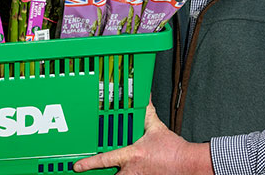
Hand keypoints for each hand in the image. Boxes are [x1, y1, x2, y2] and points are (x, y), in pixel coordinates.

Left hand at [73, 99, 213, 173]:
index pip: (105, 160)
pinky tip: (133, 171)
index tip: (76, 167)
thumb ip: (146, 113)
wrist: (187, 164)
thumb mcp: (156, 128)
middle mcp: (131, 171)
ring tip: (108, 171)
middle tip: (89, 171)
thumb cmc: (173, 150)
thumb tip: (144, 97)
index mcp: (131, 155)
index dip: (89, 164)